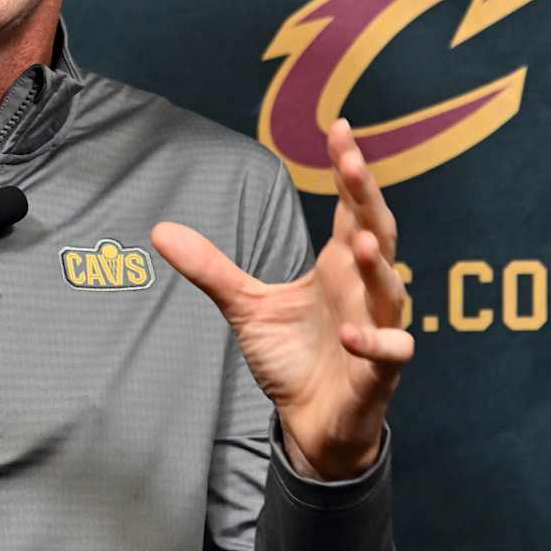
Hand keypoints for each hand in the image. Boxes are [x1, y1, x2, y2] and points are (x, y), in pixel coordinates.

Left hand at [152, 119, 412, 480]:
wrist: (310, 422)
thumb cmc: (292, 357)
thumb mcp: (244, 306)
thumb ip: (210, 267)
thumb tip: (159, 230)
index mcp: (339, 266)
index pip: (350, 208)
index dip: (348, 172)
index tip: (339, 128)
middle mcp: (363, 290)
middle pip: (377, 232)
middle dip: (367, 197)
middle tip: (353, 160)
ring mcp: (375, 328)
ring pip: (390, 290)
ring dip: (380, 267)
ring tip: (364, 241)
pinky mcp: (377, 373)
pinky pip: (388, 353)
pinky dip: (373, 342)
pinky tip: (350, 333)